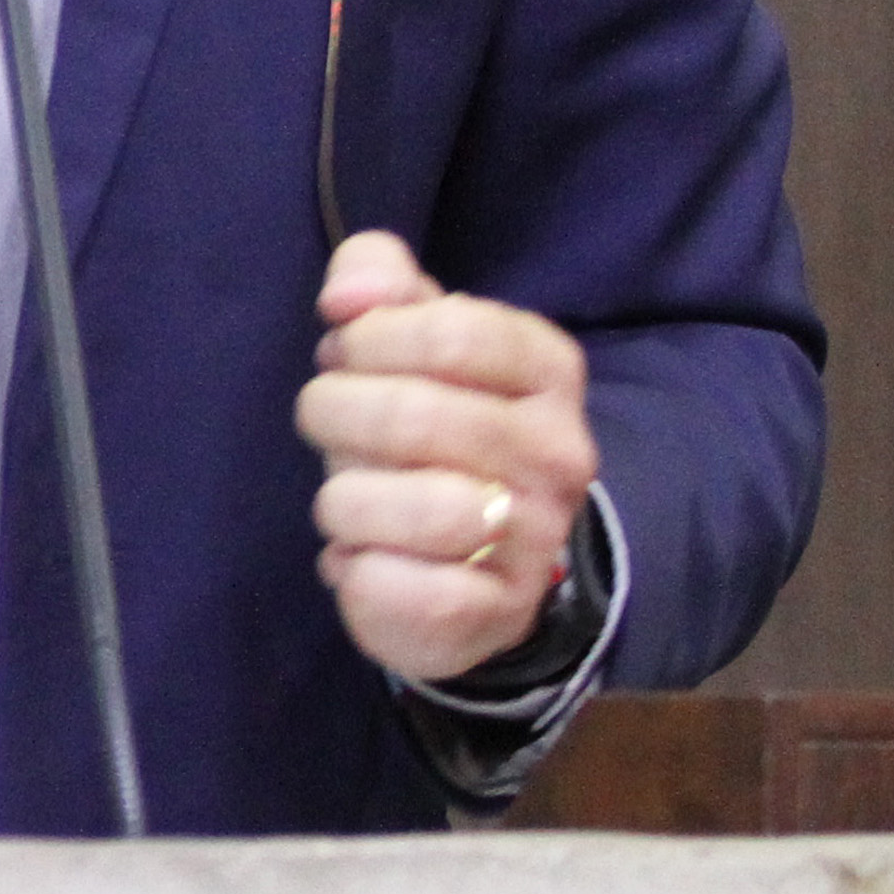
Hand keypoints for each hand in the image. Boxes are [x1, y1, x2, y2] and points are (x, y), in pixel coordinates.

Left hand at [295, 230, 597, 681]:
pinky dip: (352, 568)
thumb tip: (348, 296)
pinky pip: (390, 583)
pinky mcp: (495, 612)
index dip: (370, 340)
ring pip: (406, 506)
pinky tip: (364, 558)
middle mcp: (561, 453)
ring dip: (342, 498)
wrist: (472, 560)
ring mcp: (538, 538)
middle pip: (412, 415)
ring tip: (351, 498)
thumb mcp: (404, 333)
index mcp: (546, 369)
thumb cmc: (424, 425)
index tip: (349, 357)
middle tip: (332, 425)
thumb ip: (375, 280)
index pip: (452, 330)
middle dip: (334, 414)